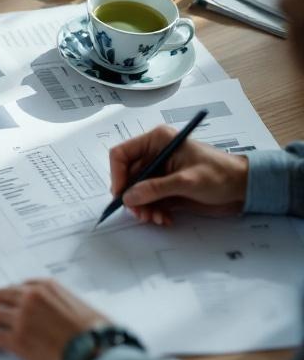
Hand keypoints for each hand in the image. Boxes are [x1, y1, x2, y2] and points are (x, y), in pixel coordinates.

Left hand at [0, 279, 107, 359]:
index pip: (18, 287)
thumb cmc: (96, 332)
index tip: (4, 301)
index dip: (8, 296)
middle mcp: (30, 298)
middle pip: (0, 297)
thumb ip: (60, 303)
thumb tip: (56, 313)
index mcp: (46, 287)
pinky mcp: (17, 339)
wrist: (97, 351)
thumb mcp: (79, 305)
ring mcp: (22, 318)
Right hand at [109, 125, 248, 225]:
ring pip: (136, 192)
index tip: (122, 196)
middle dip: (133, 198)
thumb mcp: (187, 180)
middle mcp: (154, 155)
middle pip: (127, 177)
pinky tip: (165, 217)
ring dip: (143, 208)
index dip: (117, 175)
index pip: (121, 154)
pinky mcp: (165, 187)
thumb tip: (128, 197)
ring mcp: (159, 172)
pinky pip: (148, 201)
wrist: (243, 188)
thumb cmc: (221, 174)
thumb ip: (155, 188)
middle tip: (141, 214)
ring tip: (157, 218)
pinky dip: (153, 211)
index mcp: (157, 141)